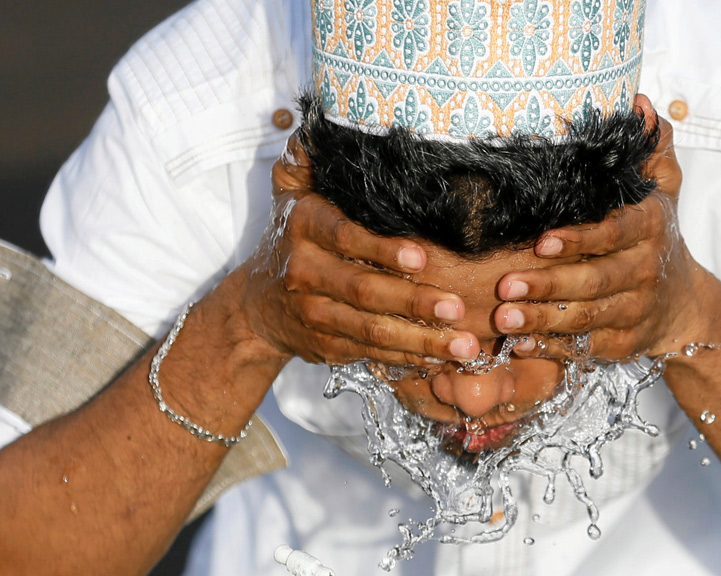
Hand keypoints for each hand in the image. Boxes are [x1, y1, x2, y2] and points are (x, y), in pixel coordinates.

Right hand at [239, 133, 480, 365]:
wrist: (255, 306)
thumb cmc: (295, 240)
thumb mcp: (293, 195)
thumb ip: (310, 164)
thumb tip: (318, 125)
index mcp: (304, 226)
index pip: (345, 237)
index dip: (383, 250)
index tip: (423, 257)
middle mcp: (305, 272)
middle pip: (363, 291)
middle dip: (414, 302)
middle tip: (457, 308)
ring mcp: (314, 314)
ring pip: (372, 330)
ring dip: (422, 340)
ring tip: (464, 345)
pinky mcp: (326, 346)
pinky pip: (372, 353)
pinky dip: (409, 358)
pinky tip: (443, 357)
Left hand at [495, 94, 696, 359]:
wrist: (684, 304)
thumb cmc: (656, 234)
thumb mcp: (664, 187)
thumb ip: (651, 147)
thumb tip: (642, 105)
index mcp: (649, 229)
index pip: (615, 233)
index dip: (580, 239)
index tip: (541, 240)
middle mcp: (643, 272)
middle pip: (595, 282)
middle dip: (549, 285)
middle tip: (504, 286)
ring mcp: (634, 311)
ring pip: (587, 318)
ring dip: (543, 320)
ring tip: (503, 319)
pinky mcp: (622, 344)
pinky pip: (586, 348)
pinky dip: (554, 350)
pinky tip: (521, 346)